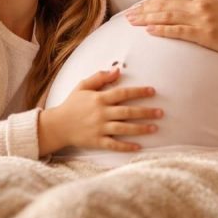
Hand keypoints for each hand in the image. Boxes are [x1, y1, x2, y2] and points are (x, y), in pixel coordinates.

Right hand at [40, 68, 162, 154]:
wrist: (57, 125)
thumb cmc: (72, 104)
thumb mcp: (83, 86)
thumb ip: (100, 77)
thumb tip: (117, 70)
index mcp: (99, 98)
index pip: (123, 93)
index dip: (138, 92)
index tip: (153, 91)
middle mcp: (101, 113)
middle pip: (127, 112)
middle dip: (145, 112)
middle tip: (160, 112)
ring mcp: (99, 128)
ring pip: (124, 128)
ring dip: (140, 129)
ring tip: (155, 128)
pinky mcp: (96, 141)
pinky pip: (114, 144)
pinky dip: (126, 146)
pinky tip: (139, 147)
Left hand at [125, 0, 217, 74]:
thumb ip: (203, 4)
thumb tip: (184, 7)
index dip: (152, 1)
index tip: (138, 6)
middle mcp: (201, 3)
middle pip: (165, 4)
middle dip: (145, 9)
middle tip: (128, 15)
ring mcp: (203, 19)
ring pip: (168, 15)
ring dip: (148, 18)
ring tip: (133, 22)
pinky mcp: (206, 35)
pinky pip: (179, 31)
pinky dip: (163, 30)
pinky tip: (150, 31)